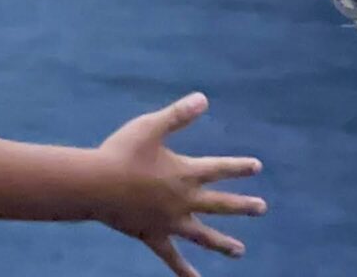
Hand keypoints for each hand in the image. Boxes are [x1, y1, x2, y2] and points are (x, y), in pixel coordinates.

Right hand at [92, 93, 265, 276]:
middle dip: (242, 206)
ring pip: (203, 235)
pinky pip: (172, 257)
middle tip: (261, 208)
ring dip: (223, 243)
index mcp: (185, 173)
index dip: (239, 167)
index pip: (219, 169)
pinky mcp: (152, 235)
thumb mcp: (150, 127)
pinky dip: (184, 271)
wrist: (95, 185)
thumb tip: (203, 98)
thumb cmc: (121, 152)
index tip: (257, 167)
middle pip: (220, 205)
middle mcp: (183, 200)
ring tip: (239, 251)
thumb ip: (177, 115)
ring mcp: (169, 221)